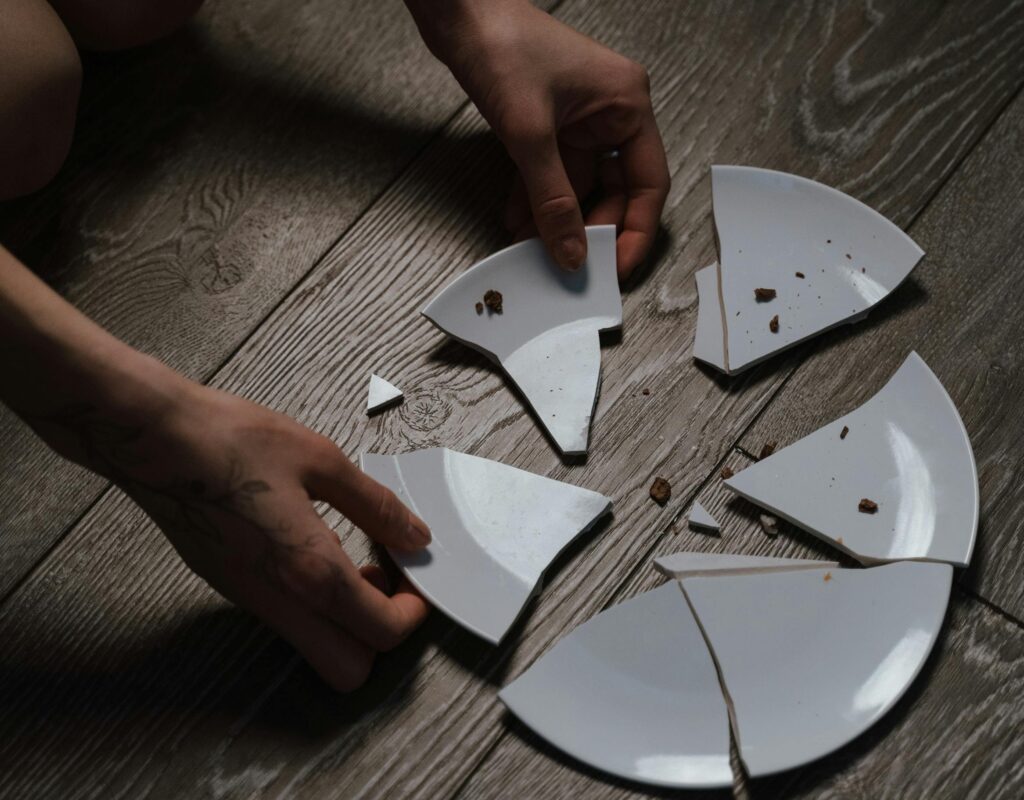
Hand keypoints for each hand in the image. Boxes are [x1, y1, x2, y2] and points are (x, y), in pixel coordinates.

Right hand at [35, 375, 431, 691]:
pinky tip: (315, 549)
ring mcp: (248, 599)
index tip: (416, 580)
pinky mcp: (229, 586)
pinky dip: (313, 604)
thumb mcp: (321, 460)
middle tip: (388, 585)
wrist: (151, 438)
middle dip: (379, 637)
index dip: (412, 612)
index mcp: (309, 569)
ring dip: (346, 621)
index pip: (381, 631)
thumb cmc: (229, 442)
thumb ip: (375, 504)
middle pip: (348, 670)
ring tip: (355, 561)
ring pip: (314, 648)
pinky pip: (286, 620)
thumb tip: (413, 533)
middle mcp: (278, 598)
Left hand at [408, 0, 669, 277]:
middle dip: (588, 228)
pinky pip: (551, 176)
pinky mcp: (547, 124)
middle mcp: (609, 113)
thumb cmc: (501, 45)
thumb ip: (552, 200)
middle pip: (614, 190)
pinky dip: (536, 200)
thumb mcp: (530, 134)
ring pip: (578, 187)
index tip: (616, 268)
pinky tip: (518, 222)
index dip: (635, 230)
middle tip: (569, 264)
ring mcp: (578, 120)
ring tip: (534, 248)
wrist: (458, 12)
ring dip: (556, 220)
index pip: (648, 183)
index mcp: (627, 105)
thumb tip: (569, 252)